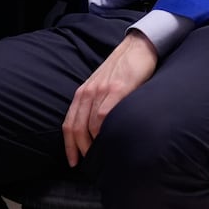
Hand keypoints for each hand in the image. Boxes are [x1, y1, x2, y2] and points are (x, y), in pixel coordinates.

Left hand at [62, 32, 157, 166]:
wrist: (139, 45)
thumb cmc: (124, 67)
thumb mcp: (104, 84)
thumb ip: (97, 102)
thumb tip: (96, 129)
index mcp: (83, 92)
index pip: (69, 124)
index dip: (69, 146)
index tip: (74, 161)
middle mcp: (88, 91)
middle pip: (76, 128)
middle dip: (80, 149)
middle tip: (88, 163)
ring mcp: (102, 90)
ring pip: (89, 125)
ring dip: (92, 143)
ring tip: (101, 155)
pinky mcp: (118, 88)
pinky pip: (104, 115)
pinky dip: (103, 130)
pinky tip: (108, 138)